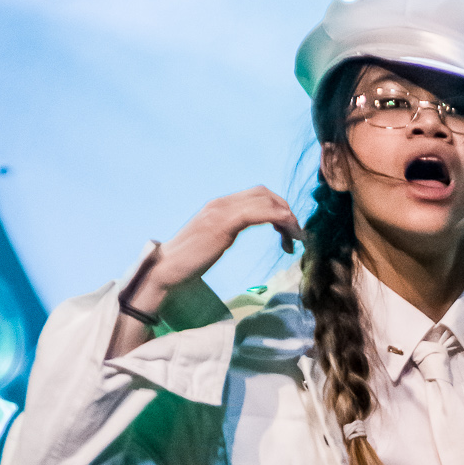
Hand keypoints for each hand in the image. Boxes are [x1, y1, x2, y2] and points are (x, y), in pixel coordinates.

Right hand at [129, 188, 303, 317]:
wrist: (166, 270)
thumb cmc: (187, 263)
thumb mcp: (211, 242)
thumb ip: (224, 232)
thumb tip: (233, 234)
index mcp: (220, 206)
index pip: (257, 195)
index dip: (278, 209)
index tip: (287, 233)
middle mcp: (222, 203)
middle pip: (265, 194)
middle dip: (287, 212)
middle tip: (297, 236)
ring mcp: (222, 211)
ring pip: (265, 201)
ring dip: (287, 218)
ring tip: (297, 239)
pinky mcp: (224, 224)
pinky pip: (258, 213)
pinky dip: (278, 219)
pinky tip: (288, 232)